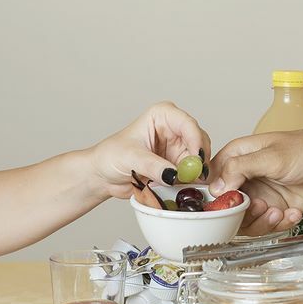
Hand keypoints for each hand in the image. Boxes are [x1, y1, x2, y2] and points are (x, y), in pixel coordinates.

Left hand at [87, 102, 213, 200]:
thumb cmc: (111, 156)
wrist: (102, 175)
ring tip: (187, 184)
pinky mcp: (178, 166)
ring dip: (197, 173)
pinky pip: (193, 174)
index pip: (187, 123)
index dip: (196, 140)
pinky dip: (192, 182)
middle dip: (200, 159)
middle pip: (199, 141)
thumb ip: (153, 166)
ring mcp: (178, 148)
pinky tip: (186, 188)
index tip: (197, 159)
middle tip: (196, 176)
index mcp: (162, 115)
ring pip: (199, 159)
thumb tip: (173, 174)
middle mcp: (174, 129)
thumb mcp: (131, 158)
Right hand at [209, 127, 302, 233]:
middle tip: (259, 207)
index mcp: (239, 157)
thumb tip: (217, 186)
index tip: (227, 205)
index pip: (213, 181)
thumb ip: (241, 169)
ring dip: (262, 222)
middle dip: (242, 214)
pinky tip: (292, 213)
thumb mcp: (272, 156)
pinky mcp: (277, 208)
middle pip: (227, 207)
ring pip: (246, 221)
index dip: (217, 197)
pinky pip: (268, 226)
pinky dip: (279, 224)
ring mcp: (262, 194)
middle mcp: (247, 177)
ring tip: (277, 212)